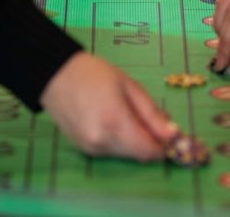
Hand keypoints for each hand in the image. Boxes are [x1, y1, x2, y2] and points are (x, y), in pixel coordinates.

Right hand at [41, 52, 178, 160]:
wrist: (56, 75)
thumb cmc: (96, 74)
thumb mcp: (130, 86)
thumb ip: (152, 114)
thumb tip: (173, 135)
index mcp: (116, 123)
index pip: (149, 151)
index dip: (163, 145)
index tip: (169, 133)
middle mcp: (102, 141)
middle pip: (138, 154)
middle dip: (149, 141)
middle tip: (147, 117)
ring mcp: (91, 148)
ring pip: (125, 154)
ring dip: (133, 141)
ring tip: (125, 114)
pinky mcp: (83, 149)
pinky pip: (110, 151)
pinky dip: (118, 141)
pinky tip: (110, 120)